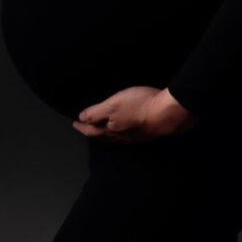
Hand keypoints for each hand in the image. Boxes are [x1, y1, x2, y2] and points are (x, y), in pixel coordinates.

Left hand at [71, 86, 197, 143]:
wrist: (167, 114)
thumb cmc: (139, 105)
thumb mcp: (113, 104)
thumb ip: (96, 112)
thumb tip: (81, 119)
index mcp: (110, 130)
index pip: (91, 129)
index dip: (82, 126)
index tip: (74, 123)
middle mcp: (121, 137)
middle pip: (103, 136)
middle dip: (93, 131)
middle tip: (86, 127)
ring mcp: (135, 137)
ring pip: (116, 137)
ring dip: (107, 133)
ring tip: (103, 129)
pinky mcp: (147, 133)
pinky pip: (128, 135)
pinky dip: (121, 132)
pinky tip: (126, 128)